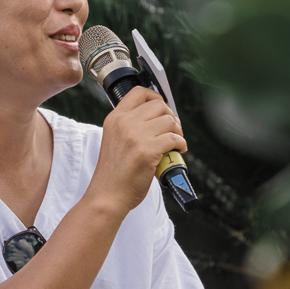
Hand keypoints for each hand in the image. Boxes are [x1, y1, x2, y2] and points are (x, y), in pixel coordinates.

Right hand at [87, 86, 185, 215]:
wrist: (107, 195)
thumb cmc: (113, 173)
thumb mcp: (114, 140)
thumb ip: (129, 127)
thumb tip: (158, 119)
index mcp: (115, 119)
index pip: (139, 93)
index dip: (156, 97)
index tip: (163, 108)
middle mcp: (124, 123)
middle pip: (159, 106)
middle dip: (171, 117)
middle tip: (172, 130)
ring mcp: (136, 136)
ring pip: (169, 121)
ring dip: (178, 132)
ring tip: (176, 142)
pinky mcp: (148, 150)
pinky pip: (174, 138)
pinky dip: (181, 144)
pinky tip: (178, 151)